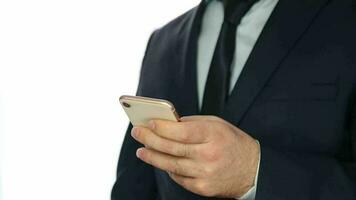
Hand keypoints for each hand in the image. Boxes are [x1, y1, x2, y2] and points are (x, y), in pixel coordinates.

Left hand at [131, 115, 259, 197]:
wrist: (253, 170)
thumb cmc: (233, 143)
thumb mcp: (217, 125)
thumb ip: (192, 123)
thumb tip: (167, 123)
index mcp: (214, 135)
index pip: (182, 132)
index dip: (162, 128)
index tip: (148, 123)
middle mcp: (209, 155)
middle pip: (172, 148)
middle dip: (150, 139)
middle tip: (137, 133)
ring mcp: (205, 173)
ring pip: (171, 165)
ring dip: (153, 157)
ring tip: (142, 151)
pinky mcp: (203, 188)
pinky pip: (178, 178)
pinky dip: (168, 169)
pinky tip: (161, 161)